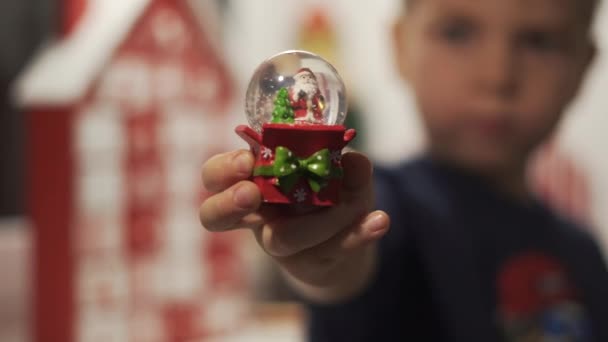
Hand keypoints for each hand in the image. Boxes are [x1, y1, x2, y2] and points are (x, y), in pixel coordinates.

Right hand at [200, 149, 389, 301]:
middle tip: (251, 195)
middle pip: (214, 216)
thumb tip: (352, 159)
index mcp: (252, 181)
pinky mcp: (309, 263)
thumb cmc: (327, 192)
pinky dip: (360, 234)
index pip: (215, 176)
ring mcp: (279, 242)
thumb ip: (346, 164)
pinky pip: (333, 250)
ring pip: (281, 240)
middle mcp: (256, 215)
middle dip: (228, 203)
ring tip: (350, 208)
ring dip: (316, 222)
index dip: (223, 170)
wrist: (344, 237)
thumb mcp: (336, 171)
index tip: (246, 162)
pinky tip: (380, 221)